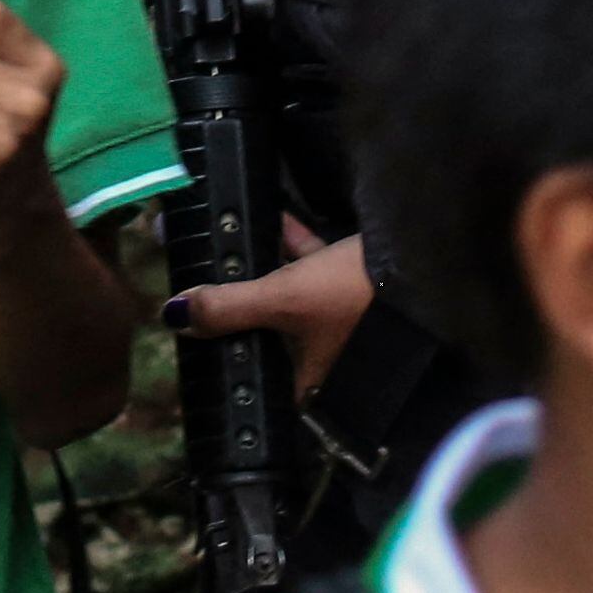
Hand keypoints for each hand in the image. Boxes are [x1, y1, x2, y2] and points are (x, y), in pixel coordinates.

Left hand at [172, 223, 373, 392]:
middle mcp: (321, 356)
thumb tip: (172, 315)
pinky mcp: (353, 286)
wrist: (420, 264)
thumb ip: (227, 307)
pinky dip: (292, 244)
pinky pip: (310, 267)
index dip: (222, 352)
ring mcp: (337, 320)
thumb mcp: (281, 298)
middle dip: (236, 298)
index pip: (250, 371)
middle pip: (264, 328)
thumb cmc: (349, 297)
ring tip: (227, 236)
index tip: (190, 329)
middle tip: (199, 272)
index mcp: (304, 379)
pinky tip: (274, 214)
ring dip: (261, 265)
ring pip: (286, 294)